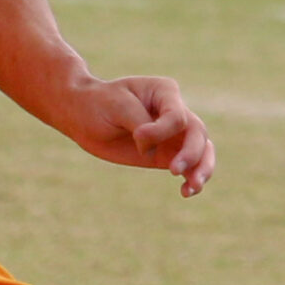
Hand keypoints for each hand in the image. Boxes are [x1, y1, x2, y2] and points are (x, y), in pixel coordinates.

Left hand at [65, 74, 214, 197]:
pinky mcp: (165, 154)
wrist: (81, 115)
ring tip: (192, 187)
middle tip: (174, 170)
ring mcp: (172, 134)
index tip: (137, 137)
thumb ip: (139, 122)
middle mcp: (174, 112)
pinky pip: (189, 167)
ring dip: (202, 169)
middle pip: (197, 133)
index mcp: (164, 92)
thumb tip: (153, 149)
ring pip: (202, 150)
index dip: (161, 131)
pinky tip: (186, 192)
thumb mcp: (116, 106)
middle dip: (192, 153)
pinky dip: (192, 179)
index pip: (177, 116)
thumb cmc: (97, 103)